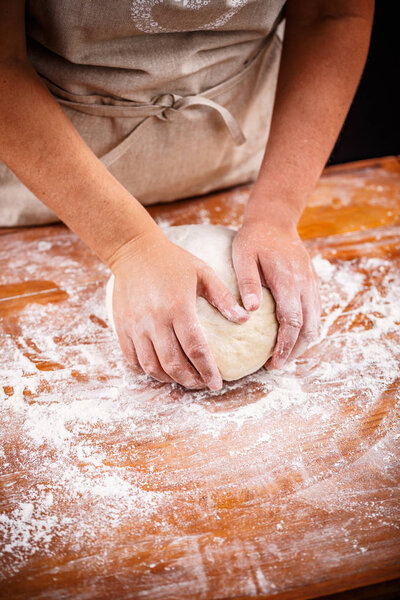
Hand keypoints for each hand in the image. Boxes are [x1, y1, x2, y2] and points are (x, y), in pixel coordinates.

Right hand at [109, 228, 247, 389]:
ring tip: (184, 379)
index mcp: (178, 308)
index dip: (207, 370)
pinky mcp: (122, 327)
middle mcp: (155, 321)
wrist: (134, 250)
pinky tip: (161, 369)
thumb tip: (245, 319)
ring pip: (152, 366)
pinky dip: (147, 370)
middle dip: (191, 380)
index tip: (218, 383)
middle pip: (173, 364)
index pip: (196, 349)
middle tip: (203, 384)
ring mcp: (136, 326)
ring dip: (170, 379)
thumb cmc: (173, 261)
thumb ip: (223, 297)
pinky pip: (133, 359)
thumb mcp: (203, 273)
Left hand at [232, 217, 319, 368]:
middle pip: (308, 328)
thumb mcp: (244, 256)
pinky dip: (306, 328)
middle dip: (295, 350)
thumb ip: (248, 283)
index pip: (292, 322)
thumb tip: (251, 310)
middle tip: (277, 365)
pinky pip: (315, 311)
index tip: (274, 363)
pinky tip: (292, 335)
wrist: (275, 220)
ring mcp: (311, 284)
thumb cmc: (255, 239)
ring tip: (284, 355)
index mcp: (288, 281)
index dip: (285, 346)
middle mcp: (305, 285)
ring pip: (315, 321)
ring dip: (302, 341)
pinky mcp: (311, 283)